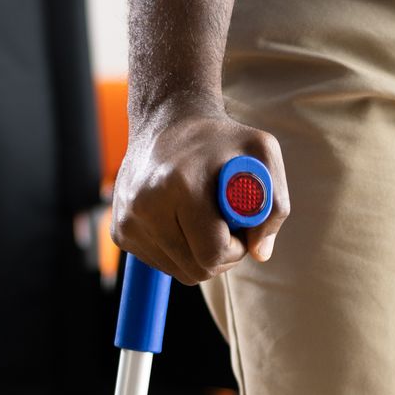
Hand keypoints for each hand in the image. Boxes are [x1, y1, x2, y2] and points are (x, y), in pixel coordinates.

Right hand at [110, 98, 290, 285]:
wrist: (166, 121)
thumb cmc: (221, 139)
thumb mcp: (262, 154)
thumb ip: (274, 206)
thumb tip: (260, 253)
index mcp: (180, 185)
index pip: (213, 254)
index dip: (237, 249)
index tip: (240, 228)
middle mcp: (145, 206)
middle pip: (197, 270)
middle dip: (221, 255)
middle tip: (226, 226)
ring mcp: (128, 221)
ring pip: (180, 272)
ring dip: (200, 255)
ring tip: (203, 218)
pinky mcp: (120, 231)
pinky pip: (162, 264)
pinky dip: (180, 251)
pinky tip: (182, 220)